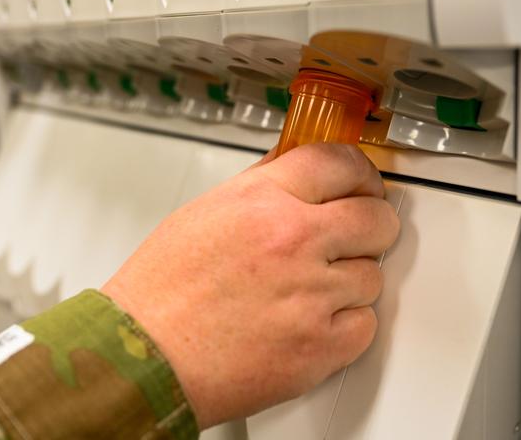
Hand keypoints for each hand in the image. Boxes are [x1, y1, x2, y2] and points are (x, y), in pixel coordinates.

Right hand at [102, 143, 399, 428]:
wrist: (142, 358)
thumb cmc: (160, 293)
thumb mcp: (204, 212)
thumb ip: (261, 187)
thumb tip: (294, 171)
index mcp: (263, 201)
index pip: (342, 163)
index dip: (361, 173)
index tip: (364, 183)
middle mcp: (293, 240)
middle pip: (377, 218)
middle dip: (370, 226)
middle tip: (355, 236)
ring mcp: (311, 294)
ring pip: (372, 275)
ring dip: (350, 282)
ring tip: (309, 290)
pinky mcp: (319, 346)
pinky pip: (365, 325)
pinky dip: (345, 327)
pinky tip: (311, 322)